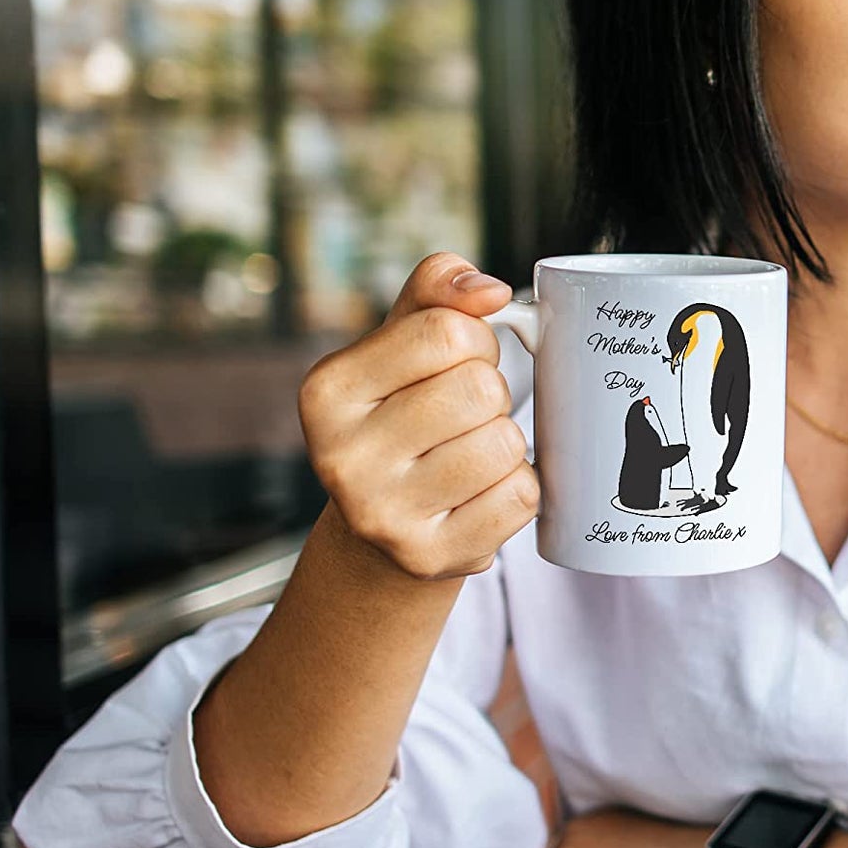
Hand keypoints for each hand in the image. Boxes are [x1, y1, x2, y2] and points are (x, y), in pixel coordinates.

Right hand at [297, 252, 537, 582]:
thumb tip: (488, 290)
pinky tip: (480, 492)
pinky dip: (517, 487)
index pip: (446, 332)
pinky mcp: (429, 557)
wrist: (380, 526)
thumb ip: (438, 290)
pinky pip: (520, 497)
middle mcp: (340, 457)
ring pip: (505, 444)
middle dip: (491, 392)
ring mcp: (382, 515)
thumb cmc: (400, 412)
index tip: (457, 360)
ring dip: (505, 441)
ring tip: (469, 452)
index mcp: (327, 390)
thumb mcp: (401, 340)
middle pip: (480, 389)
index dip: (473, 339)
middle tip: (464, 413)